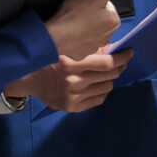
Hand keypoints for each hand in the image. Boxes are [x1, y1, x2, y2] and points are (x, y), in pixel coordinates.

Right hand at [8, 49, 131, 112]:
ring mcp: (73, 95)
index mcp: (71, 63)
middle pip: (110, 75)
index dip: (122, 57)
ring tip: (105, 75)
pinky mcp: (73, 107)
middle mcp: (73, 81)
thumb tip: (112, 50)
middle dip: (119, 67)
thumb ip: (88, 50)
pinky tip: (98, 86)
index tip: (129, 53)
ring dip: (109, 79)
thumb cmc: (49, 60)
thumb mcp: (67, 50)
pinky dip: (103, 91)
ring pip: (107, 87)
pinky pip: (99, 99)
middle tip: (120, 63)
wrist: (28, 79)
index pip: (106, 62)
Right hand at [45, 0, 142, 60]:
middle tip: (77, 11)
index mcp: (113, 21)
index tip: (85, 2)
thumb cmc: (74, 14)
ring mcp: (93, 46)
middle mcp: (107, 36)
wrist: (54, 37)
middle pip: (100, 18)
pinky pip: (80, 42)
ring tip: (71, 21)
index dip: (95, 1)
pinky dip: (75, 37)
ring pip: (90, 30)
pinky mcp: (81, 53)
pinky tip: (68, 32)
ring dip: (83, 25)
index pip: (107, 6)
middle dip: (91, 14)